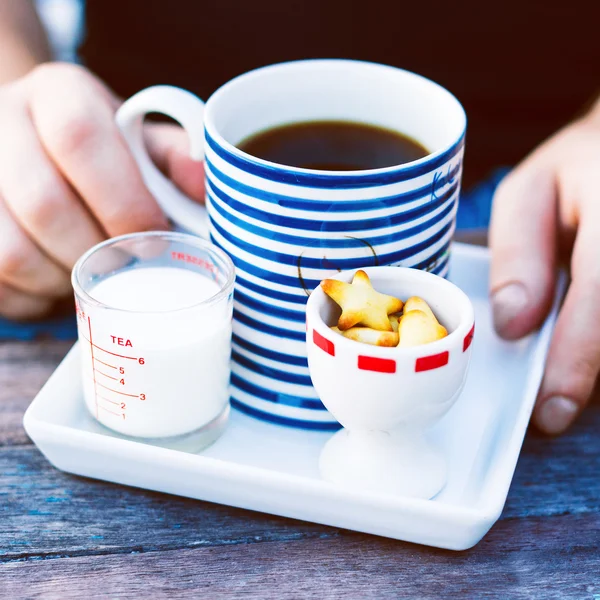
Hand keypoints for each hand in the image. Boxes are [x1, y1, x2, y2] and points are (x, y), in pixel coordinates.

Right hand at [0, 63, 203, 318]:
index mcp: (58, 95)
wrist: (44, 149)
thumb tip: (202, 184)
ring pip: (12, 253)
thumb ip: (179, 160)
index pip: (79, 137)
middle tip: (128, 263)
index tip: (154, 235)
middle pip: (43, 204)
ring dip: (66, 280)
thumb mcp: (145, 143)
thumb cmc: (109, 155)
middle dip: (99, 250)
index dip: (123, 200)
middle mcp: (2, 124)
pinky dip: (37, 299)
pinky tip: (61, 283)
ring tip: (95, 272)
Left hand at [490, 97, 599, 434]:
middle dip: (587, 375)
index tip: (550, 410)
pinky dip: (599, 348)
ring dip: (596, 367)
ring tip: (561, 376)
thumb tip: (513, 325)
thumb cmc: (576, 171)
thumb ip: (518, 256)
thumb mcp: (528, 195)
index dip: (576, 359)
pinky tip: (576, 344)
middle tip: (550, 405)